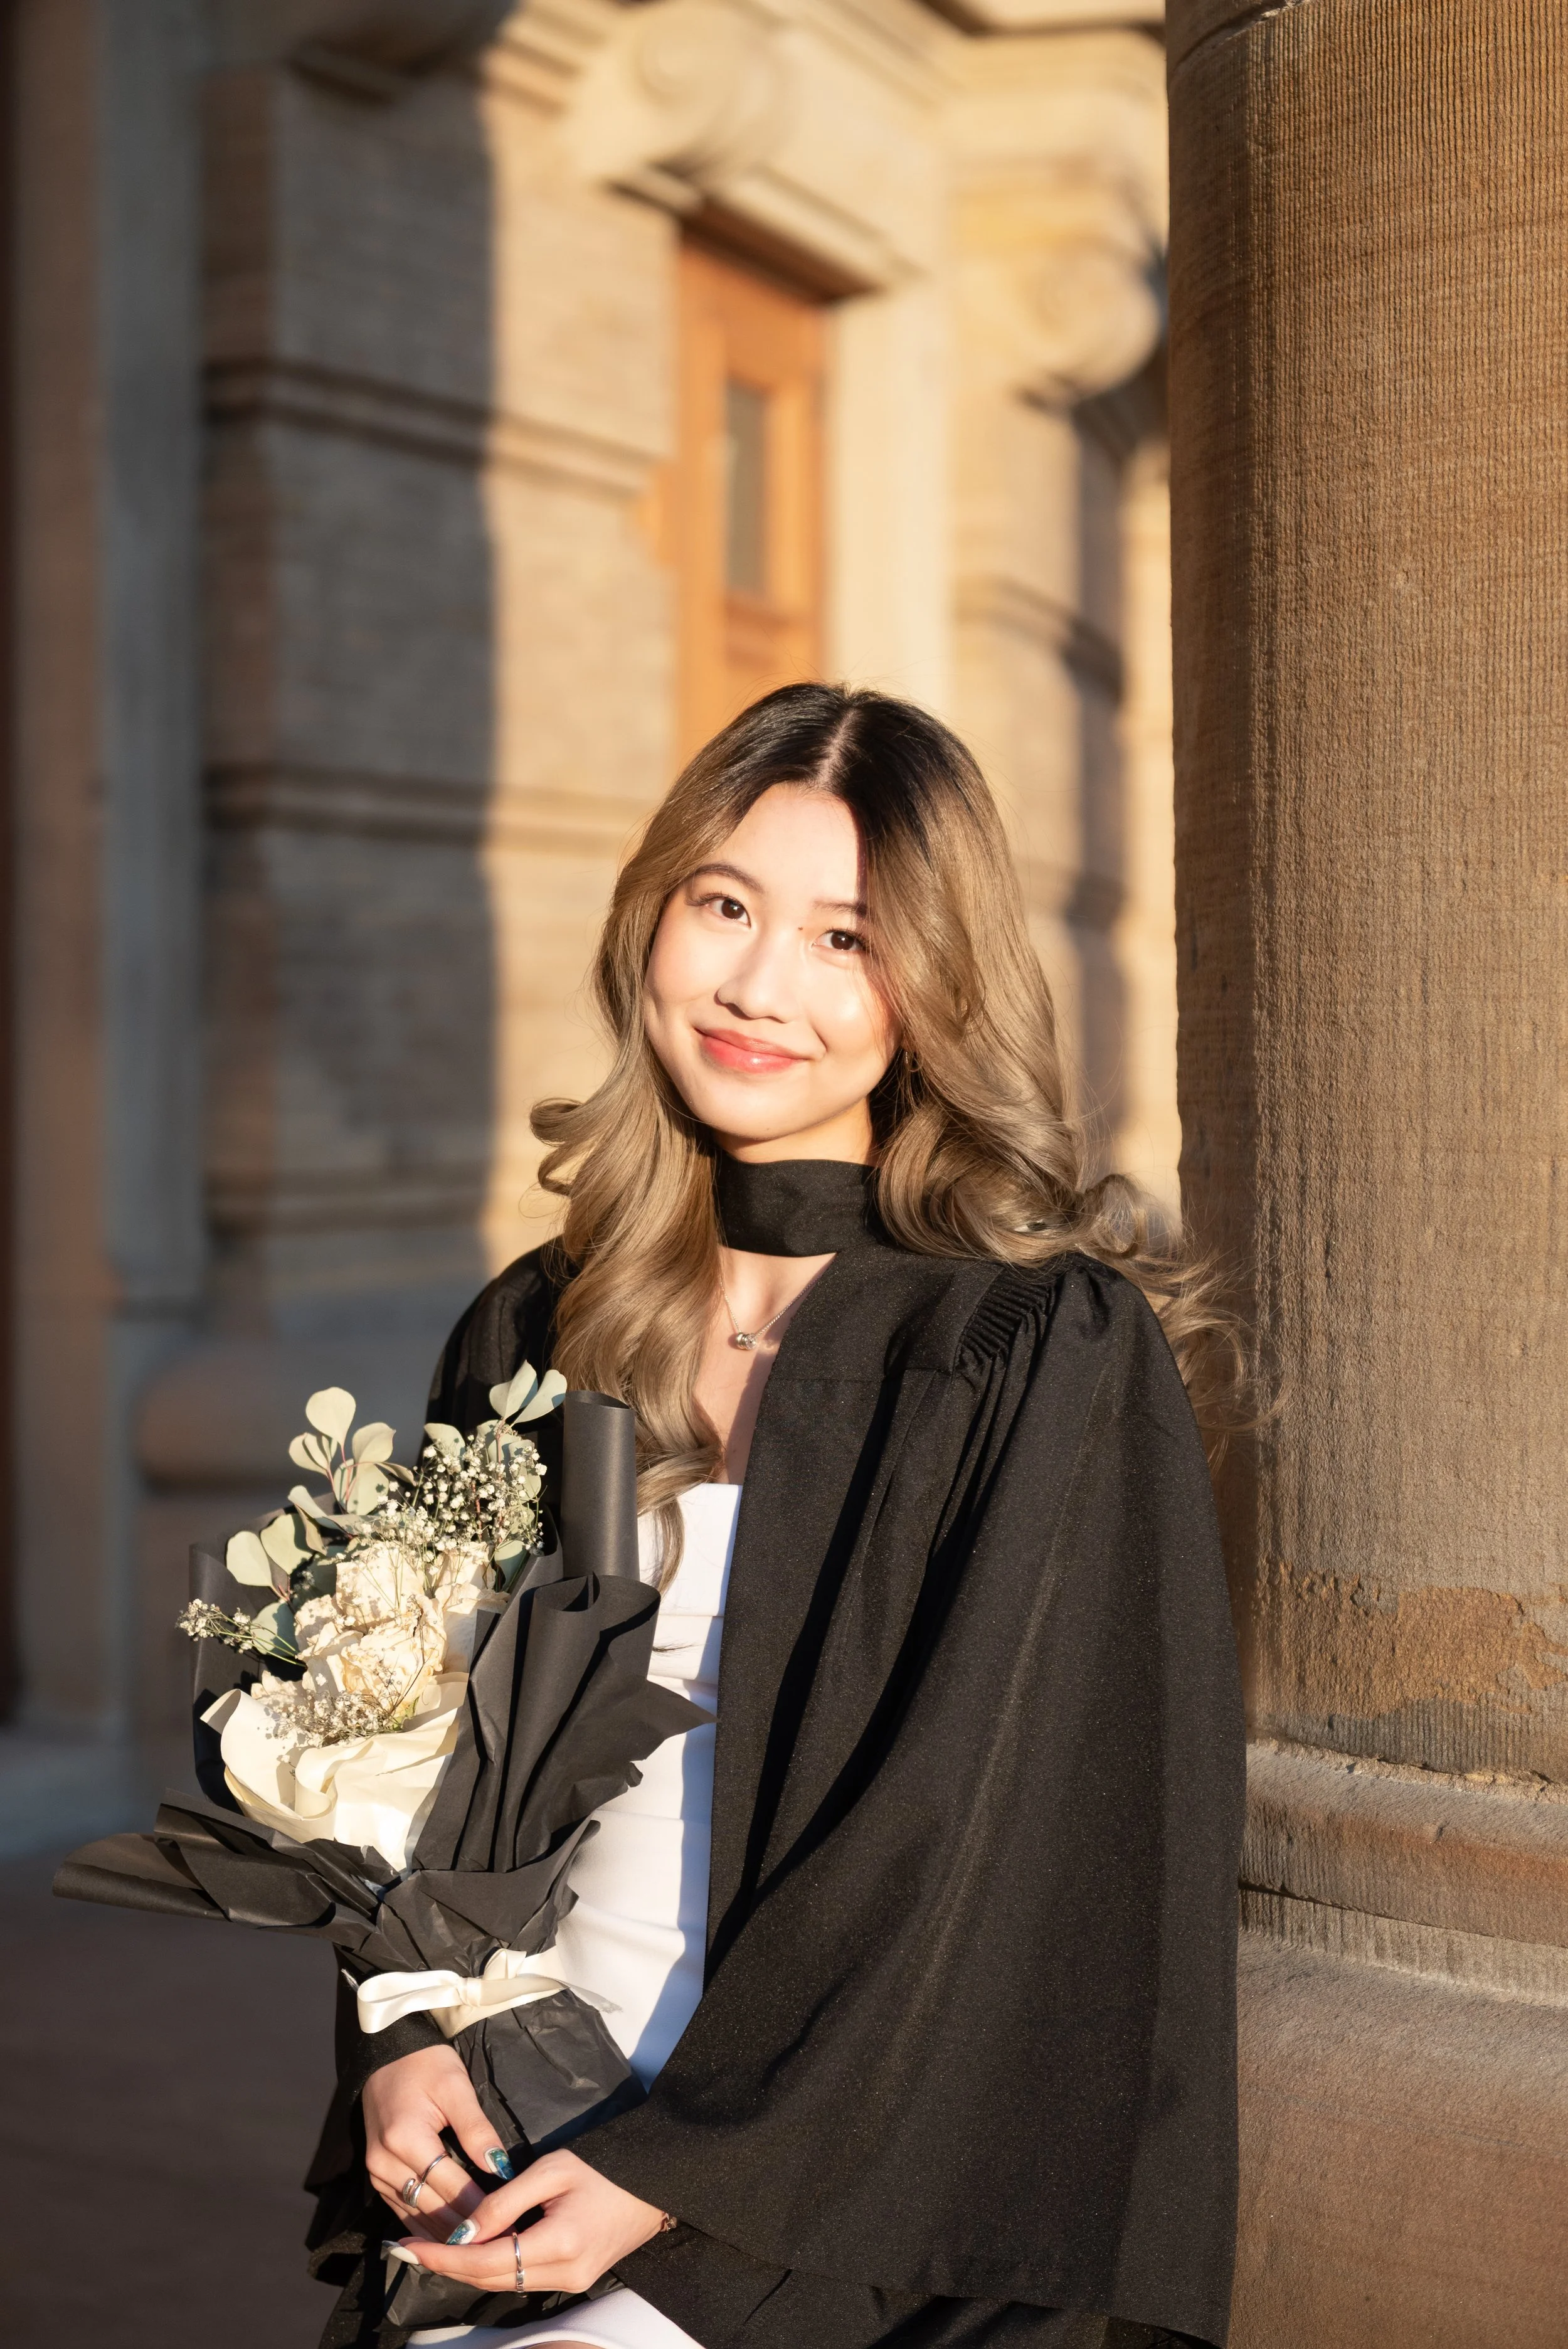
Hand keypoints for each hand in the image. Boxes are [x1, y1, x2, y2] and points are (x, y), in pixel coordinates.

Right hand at [362, 2043, 513, 2238]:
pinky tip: (450, 2242)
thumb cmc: (426, 2064)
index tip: (509, 2225)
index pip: (450, 2186)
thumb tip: (500, 2168)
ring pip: (416, 2217)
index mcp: (405, 2139)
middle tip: (502, 2243)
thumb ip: (477, 2129)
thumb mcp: (456, 2086)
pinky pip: (402, 2211)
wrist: (386, 2055)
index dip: (480, 2208)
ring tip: (483, 2248)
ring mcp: (376, 2173)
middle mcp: (385, 2163)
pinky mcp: (376, 2177)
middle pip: (431, 2208)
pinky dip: (426, 2228)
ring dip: (448, 2236)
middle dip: (468, 2229)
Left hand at [393, 2147, 666, 2293]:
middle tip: (410, 2249)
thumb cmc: (606, 2167)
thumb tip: (463, 2232)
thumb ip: (504, 2201)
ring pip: (506, 2282)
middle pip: (491, 2279)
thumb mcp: (552, 2170)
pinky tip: (475, 2248)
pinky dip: (495, 2266)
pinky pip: (524, 2278)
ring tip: (433, 2248)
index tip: (409, 2248)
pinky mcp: (575, 2279)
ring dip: (469, 2267)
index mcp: (559, 2244)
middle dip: (448, 2265)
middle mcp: (565, 2274)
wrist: (655, 2185)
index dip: (443, 2257)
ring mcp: (572, 2282)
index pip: (485, 2262)